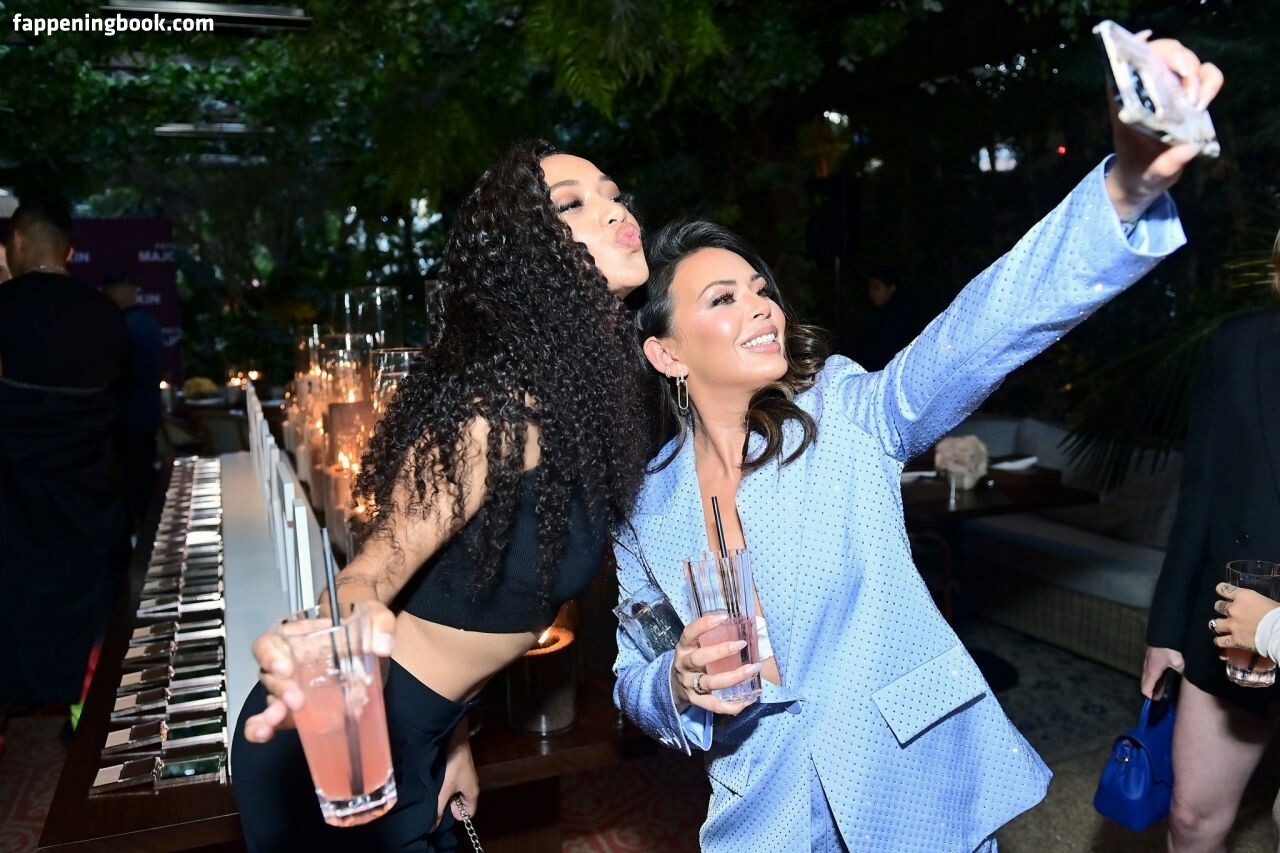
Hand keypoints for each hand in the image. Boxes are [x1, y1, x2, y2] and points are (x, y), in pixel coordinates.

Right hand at [242, 600, 395, 743]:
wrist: (372, 658)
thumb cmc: (362, 632)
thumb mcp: (374, 617)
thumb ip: (380, 623)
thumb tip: (382, 646)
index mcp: (296, 638)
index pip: (270, 643)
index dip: (270, 655)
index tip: (285, 668)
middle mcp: (287, 663)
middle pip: (269, 675)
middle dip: (280, 688)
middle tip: (297, 700)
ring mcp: (290, 690)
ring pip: (271, 700)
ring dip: (271, 712)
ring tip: (276, 720)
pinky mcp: (297, 713)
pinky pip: (273, 721)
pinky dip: (263, 728)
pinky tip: (265, 734)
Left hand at [434, 724, 477, 830]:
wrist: (455, 737)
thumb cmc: (453, 763)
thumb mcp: (444, 788)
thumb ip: (437, 809)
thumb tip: (431, 829)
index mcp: (472, 793)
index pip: (469, 814)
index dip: (456, 816)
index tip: (443, 812)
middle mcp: (471, 786)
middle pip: (460, 804)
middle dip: (448, 805)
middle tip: (435, 801)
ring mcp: (466, 777)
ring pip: (455, 793)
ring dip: (445, 794)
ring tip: (433, 790)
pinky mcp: (459, 769)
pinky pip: (453, 783)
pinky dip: (445, 784)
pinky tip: (435, 780)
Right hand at [670, 614, 760, 715]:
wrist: (673, 686)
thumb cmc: (691, 660)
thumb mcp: (694, 646)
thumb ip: (711, 638)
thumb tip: (743, 623)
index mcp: (683, 648)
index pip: (689, 633)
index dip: (703, 624)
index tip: (723, 616)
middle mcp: (684, 666)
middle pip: (699, 658)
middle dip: (721, 651)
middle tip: (741, 644)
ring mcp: (689, 684)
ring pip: (710, 682)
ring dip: (734, 677)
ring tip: (753, 669)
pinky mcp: (696, 700)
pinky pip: (713, 705)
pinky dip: (730, 706)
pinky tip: (747, 701)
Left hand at [1105, 33, 1223, 220]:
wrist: (1145, 181)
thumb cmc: (1140, 173)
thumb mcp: (1150, 174)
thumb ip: (1167, 163)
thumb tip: (1190, 148)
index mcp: (1125, 103)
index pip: (1123, 67)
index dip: (1133, 49)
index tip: (1146, 42)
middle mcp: (1147, 91)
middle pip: (1160, 54)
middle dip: (1176, 58)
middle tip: (1187, 78)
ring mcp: (1169, 91)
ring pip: (1184, 60)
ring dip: (1195, 71)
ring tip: (1197, 99)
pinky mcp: (1189, 96)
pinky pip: (1205, 75)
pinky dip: (1210, 80)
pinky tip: (1205, 99)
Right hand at [1140, 645, 1183, 699]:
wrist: (1164, 632)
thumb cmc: (1169, 647)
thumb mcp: (1179, 662)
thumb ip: (1181, 672)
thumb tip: (1184, 678)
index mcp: (1152, 672)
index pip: (1145, 689)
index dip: (1150, 697)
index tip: (1157, 701)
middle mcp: (1147, 668)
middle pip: (1145, 684)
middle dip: (1152, 691)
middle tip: (1161, 697)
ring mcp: (1147, 661)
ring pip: (1147, 676)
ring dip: (1153, 683)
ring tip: (1163, 688)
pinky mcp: (1150, 657)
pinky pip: (1149, 670)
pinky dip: (1154, 676)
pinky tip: (1163, 675)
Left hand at [1211, 584, 1279, 653]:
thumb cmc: (1277, 614)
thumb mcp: (1265, 601)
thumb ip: (1254, 603)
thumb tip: (1254, 606)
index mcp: (1243, 596)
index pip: (1224, 589)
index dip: (1221, 590)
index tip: (1221, 592)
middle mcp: (1233, 609)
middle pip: (1218, 606)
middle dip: (1221, 609)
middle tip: (1227, 613)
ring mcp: (1232, 625)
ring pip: (1215, 623)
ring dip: (1218, 624)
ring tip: (1221, 627)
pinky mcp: (1234, 640)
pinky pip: (1220, 641)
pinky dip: (1219, 641)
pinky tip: (1220, 641)